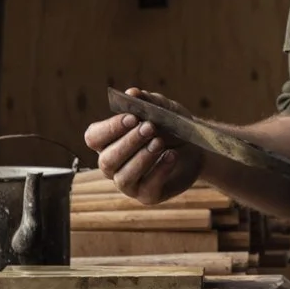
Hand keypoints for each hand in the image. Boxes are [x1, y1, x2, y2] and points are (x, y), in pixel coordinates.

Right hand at [83, 88, 203, 204]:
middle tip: (150, 127)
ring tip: (160, 142)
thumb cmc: (171, 127)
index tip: (132, 117)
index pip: (94, 137)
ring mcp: (128, 183)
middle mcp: (112, 165)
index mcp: (108, 141)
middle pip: (107, 160)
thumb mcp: (163, 109)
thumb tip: (132, 93)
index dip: (110, 128)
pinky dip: (160, 171)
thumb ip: (148, 101)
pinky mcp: (147, 195)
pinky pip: (148, 188)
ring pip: (123, 177)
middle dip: (128, 142)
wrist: (195, 147)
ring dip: (142, 158)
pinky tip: (172, 156)